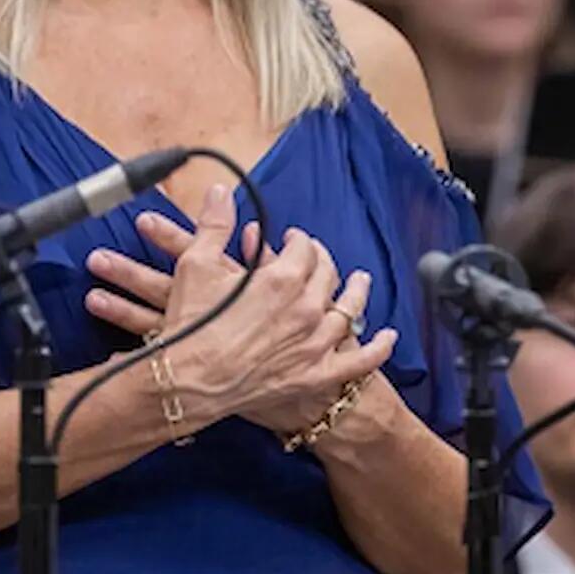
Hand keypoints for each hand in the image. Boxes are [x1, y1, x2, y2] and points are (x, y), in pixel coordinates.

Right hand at [84, 186, 396, 432]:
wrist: (186, 382)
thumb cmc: (190, 323)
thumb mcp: (196, 263)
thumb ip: (214, 225)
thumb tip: (221, 191)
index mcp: (283, 277)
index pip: (304, 248)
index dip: (299, 240)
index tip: (293, 238)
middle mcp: (307, 308)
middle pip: (327, 274)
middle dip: (322, 261)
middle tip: (315, 258)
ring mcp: (315, 343)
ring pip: (349, 311)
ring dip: (357, 293)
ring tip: (361, 282)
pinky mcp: (315, 375)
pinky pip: (358, 361)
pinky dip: (377, 348)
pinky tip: (388, 338)